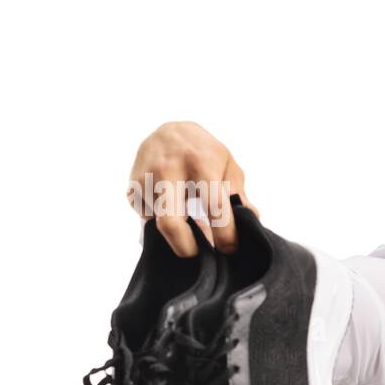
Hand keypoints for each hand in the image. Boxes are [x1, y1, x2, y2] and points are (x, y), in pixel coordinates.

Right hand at [126, 121, 252, 256]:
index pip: (215, 206)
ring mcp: (146, 180)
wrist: (168, 129)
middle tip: (199, 255)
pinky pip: (148, 219)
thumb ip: (238, 194)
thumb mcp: (227, 164)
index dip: (225, 234)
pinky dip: (163, 221)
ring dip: (176, 233)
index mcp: (200, 162)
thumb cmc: (204, 150)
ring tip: (191, 223)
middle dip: (185, 248)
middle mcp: (168, 170)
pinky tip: (174, 209)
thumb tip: (252, 221)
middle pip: (171, 223)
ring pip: (158, 225)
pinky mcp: (132, 189)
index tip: (230, 249)